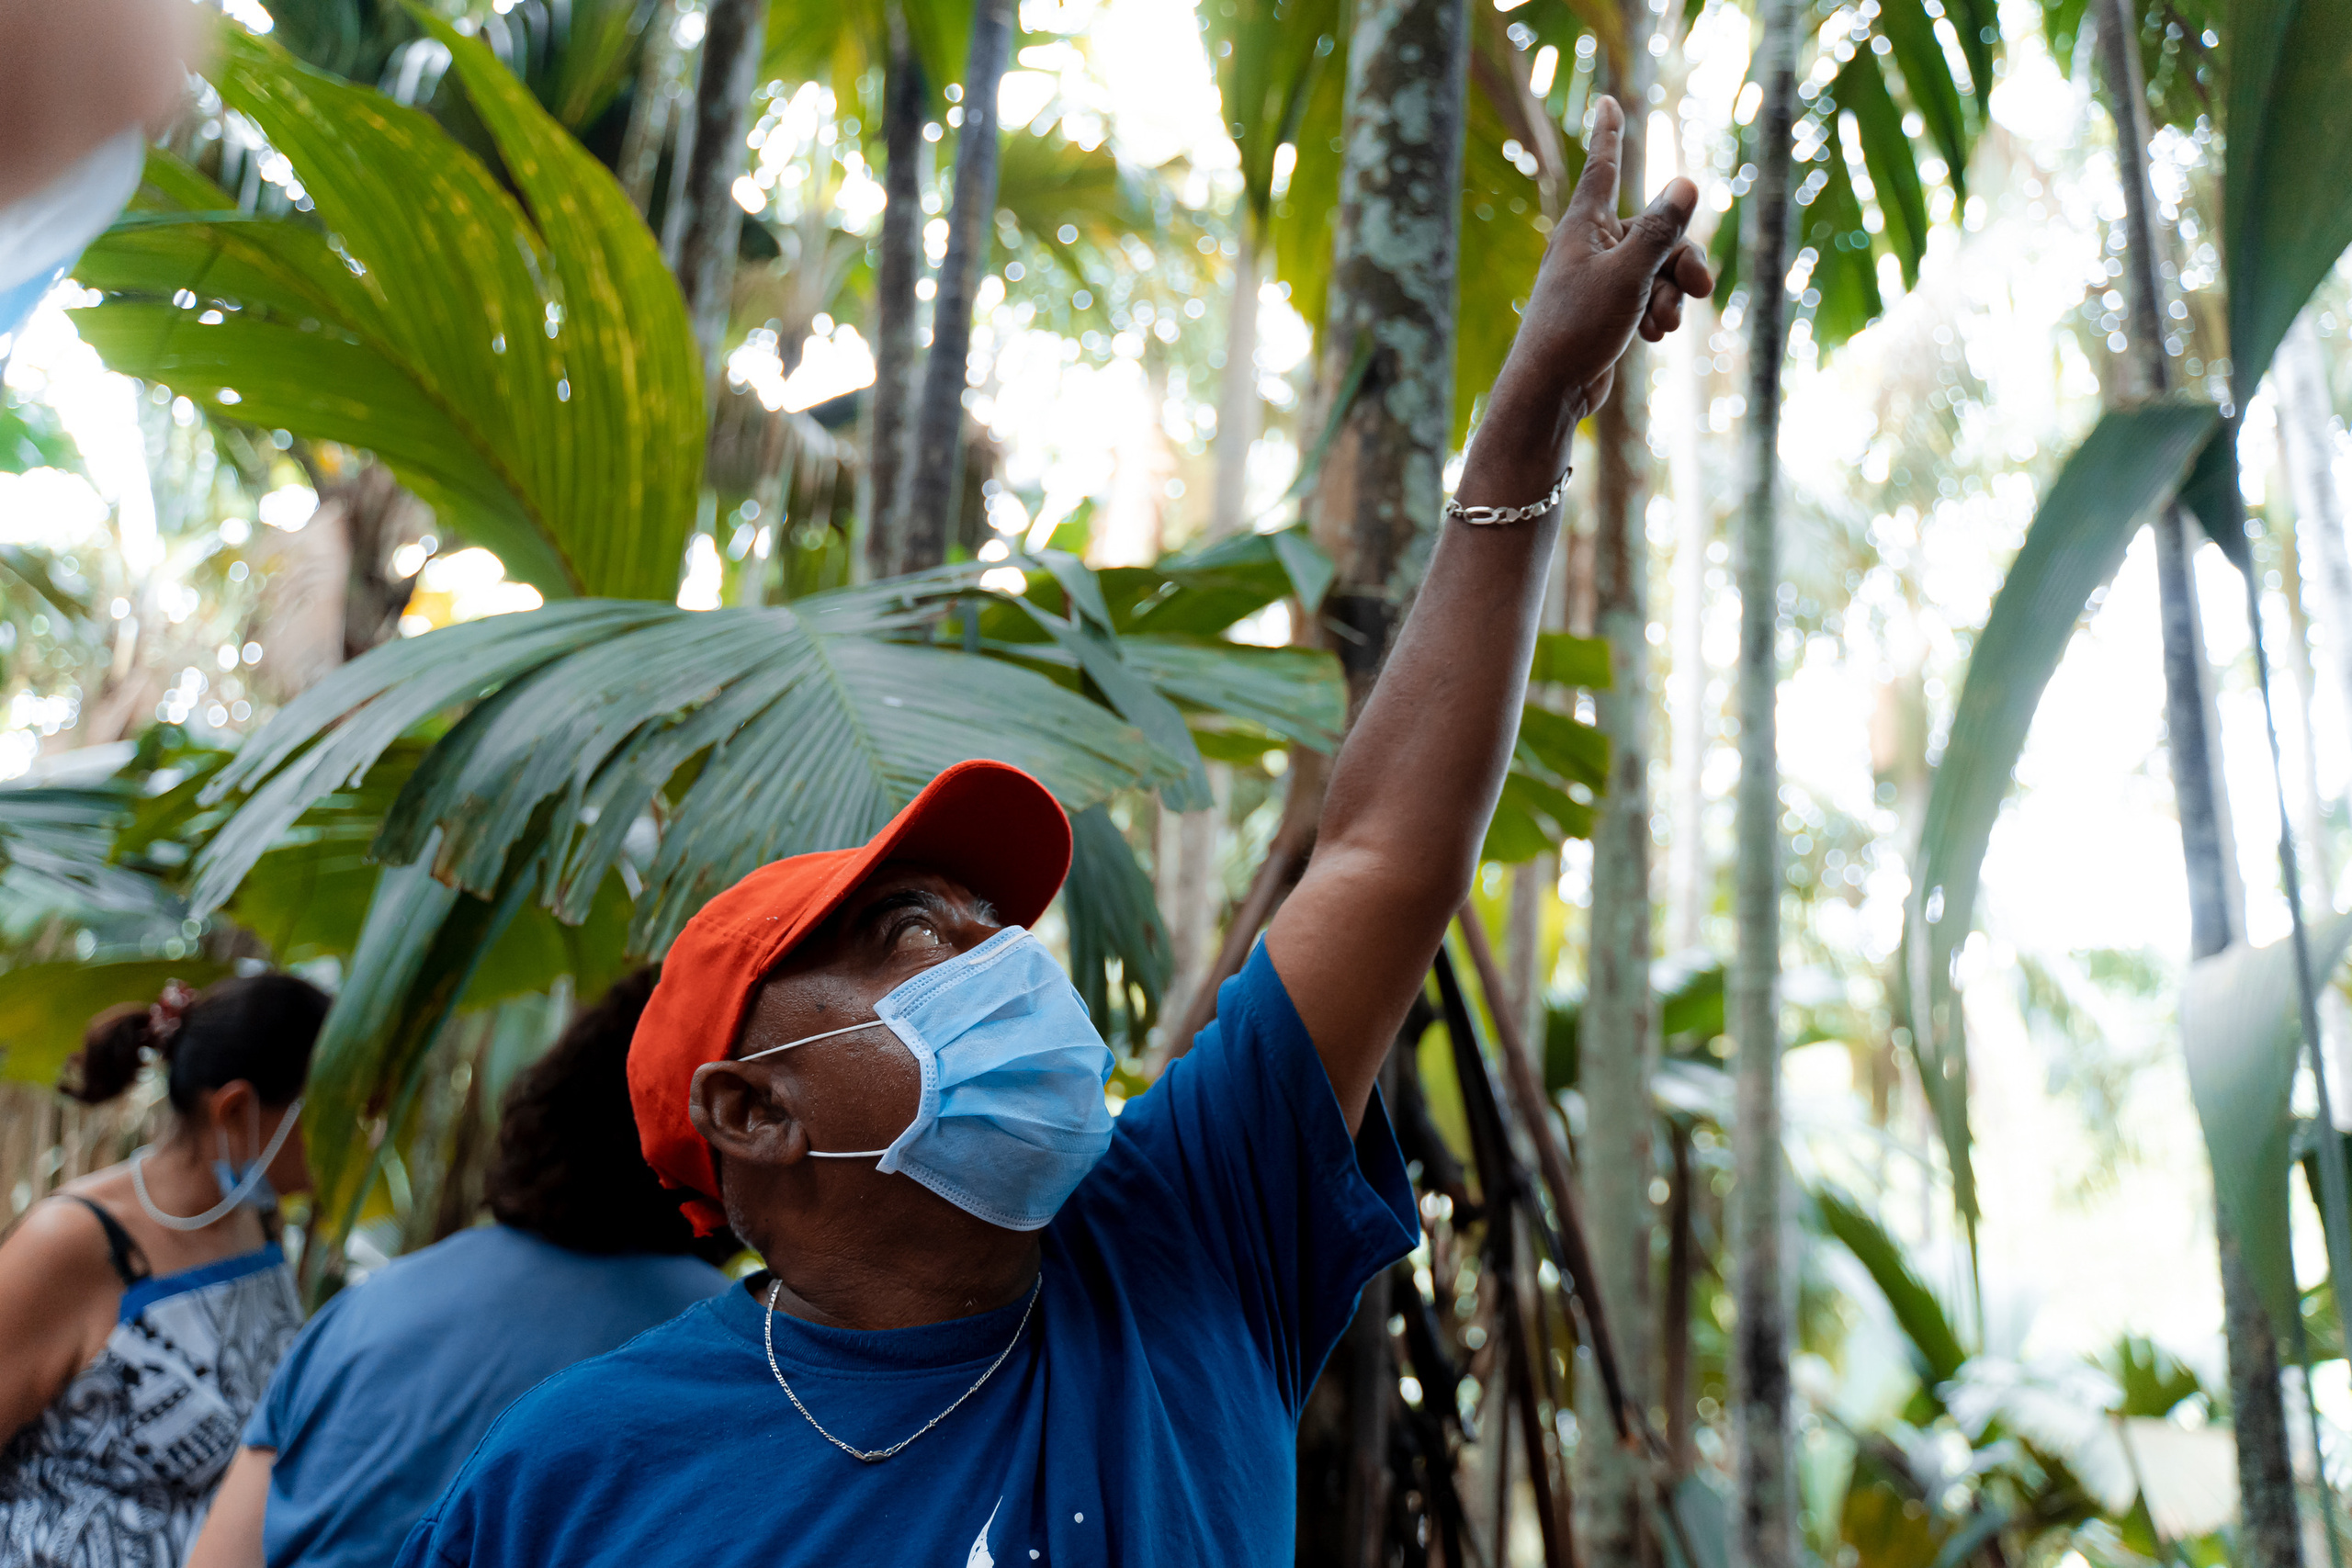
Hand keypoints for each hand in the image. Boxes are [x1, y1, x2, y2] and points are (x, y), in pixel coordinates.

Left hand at [1464, 96, 1714, 496]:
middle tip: (1701, 289)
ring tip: (1662, 325)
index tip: (1609, 102)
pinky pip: (1648, 297)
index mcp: (1584, 226)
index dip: (1611, 134)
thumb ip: (1661, 230)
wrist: (1551, 392)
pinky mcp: (1606, 312)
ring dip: (1671, 295)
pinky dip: (1658, 313)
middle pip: (1655, 231)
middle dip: (1682, 260)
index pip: (1604, 167)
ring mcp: (1597, 280)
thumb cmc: (1578, 328)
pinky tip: (1654, 337)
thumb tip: (1686, 183)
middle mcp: (1588, 247)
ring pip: (1657, 269)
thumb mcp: (1629, 274)